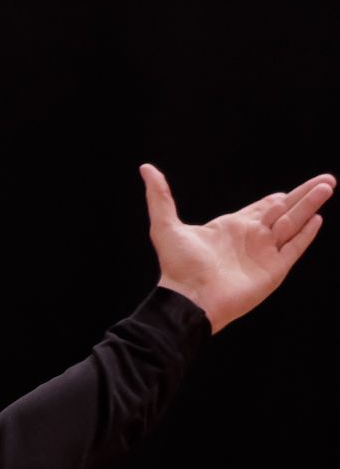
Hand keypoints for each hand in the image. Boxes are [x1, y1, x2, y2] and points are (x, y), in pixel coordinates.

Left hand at [142, 164, 333, 331]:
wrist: (188, 299)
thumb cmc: (177, 268)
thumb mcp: (165, 226)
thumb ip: (160, 197)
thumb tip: (146, 169)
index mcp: (232, 227)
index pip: (262, 208)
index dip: (277, 198)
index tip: (289, 190)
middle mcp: (251, 239)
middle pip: (284, 211)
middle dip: (305, 195)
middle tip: (327, 180)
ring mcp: (263, 255)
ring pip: (293, 224)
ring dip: (310, 205)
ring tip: (328, 187)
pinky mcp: (272, 271)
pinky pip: (294, 249)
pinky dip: (306, 235)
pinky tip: (317, 220)